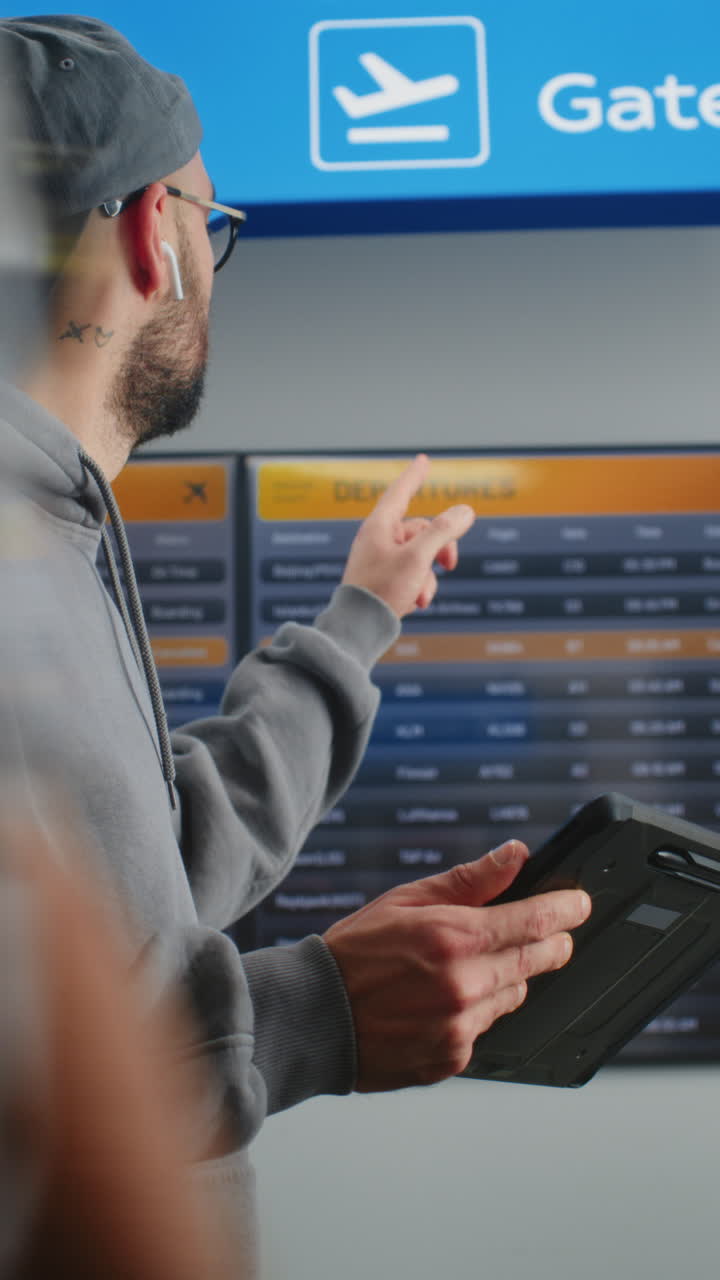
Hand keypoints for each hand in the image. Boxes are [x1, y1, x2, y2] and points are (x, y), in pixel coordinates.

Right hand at [324, 841, 591, 1090]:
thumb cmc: (354, 952)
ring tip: (473, 965)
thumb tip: (515, 856)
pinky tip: (446, 1000)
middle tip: (555, 933)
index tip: (580, 903)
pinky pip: (485, 1029)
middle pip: (536, 961)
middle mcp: (464, 986)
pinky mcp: (452, 1058)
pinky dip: (477, 1011)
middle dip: (551, 943)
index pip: (534, 920)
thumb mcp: (407, 900)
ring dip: (508, 977)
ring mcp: (460, 1027)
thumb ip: (469, 880)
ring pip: (514, 996)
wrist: (314, 1016)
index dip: (566, 909)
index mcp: (454, 938)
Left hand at [341, 453, 474, 617]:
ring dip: (429, 576)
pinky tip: (413, 602)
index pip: (400, 492)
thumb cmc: (382, 590)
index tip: (423, 460)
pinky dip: (419, 587)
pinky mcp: (385, 580)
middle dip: (439, 548)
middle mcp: (379, 539)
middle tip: (450, 564)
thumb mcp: (418, 558)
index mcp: (380, 526)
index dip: (414, 475)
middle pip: (421, 529)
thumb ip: (443, 531)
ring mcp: (381, 560)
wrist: (359, 627)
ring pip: (421, 556)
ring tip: (420, 595)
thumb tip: (465, 511)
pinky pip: (412, 574)